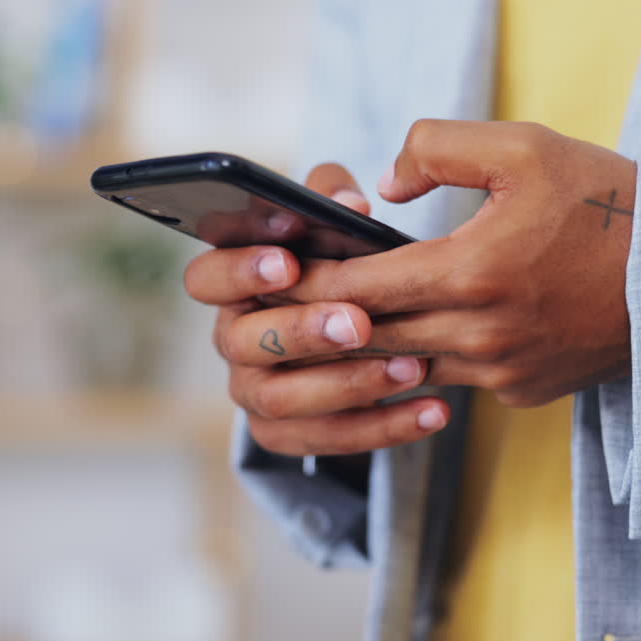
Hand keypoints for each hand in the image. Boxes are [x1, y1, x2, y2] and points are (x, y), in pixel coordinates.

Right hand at [184, 164, 449, 456]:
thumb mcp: (328, 224)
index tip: (288, 262)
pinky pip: (325, 440)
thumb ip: (331, 201)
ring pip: (283, 399)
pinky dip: (383, 428)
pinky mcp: (283, 434)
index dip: (239, 271)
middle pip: (245, 343)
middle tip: (359, 322)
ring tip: (412, 367)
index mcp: (231, 284)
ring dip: (351, 383)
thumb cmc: (334, 263)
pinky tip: (433, 409)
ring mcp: (253, 392)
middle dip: (303, 332)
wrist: (348, 334)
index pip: (206, 278)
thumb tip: (352, 203)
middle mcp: (232, 340)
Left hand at [282, 120, 636, 406]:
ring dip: (370, 346)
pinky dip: (429, 357)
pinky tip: (414, 334)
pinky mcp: (524, 390)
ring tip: (333, 323)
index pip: (358, 290)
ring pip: (408, 365)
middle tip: (281, 306)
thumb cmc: (607, 203)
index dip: (309, 283)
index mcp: (471, 273)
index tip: (271, 276)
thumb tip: (385, 184)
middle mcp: (481, 335)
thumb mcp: (525, 148)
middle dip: (322, 324)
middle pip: (371, 338)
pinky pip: (456, 377)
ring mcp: (504, 371)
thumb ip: (438, 150)